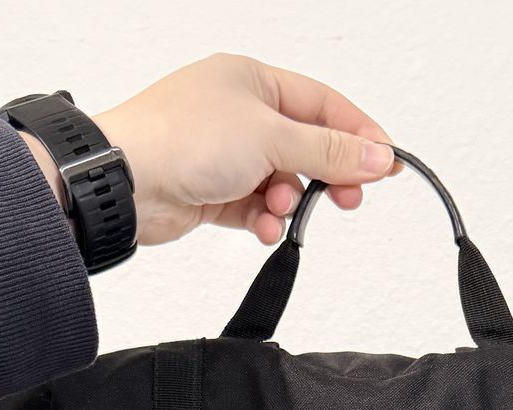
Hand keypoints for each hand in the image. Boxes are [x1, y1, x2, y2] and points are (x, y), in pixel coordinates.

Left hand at [23, 54, 396, 246]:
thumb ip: (330, 151)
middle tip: (346, 198)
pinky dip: (263, 219)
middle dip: (326, 175)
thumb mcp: (272, 137)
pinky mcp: (210, 190)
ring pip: (280, 180)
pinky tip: (262, 226)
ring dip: (288, 201)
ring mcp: (223, 152)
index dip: (359, 134)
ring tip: (279, 209)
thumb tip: (377, 155)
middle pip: (305, 145)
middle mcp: (238, 112)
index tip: (386, 164)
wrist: (125, 181)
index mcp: (252, 80)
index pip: (323, 104)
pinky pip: (254, 207)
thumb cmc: (181, 139)